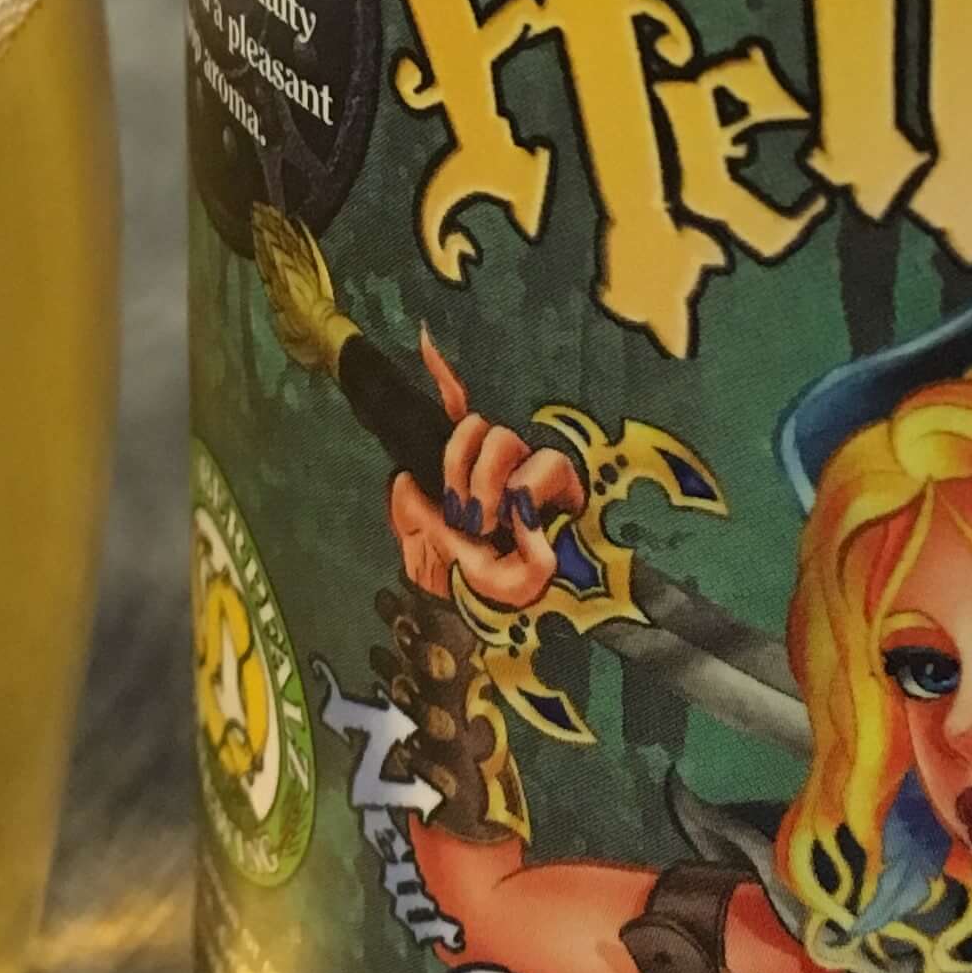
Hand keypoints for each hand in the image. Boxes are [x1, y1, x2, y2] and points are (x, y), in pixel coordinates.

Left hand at [386, 333, 585, 610]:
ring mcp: (535, 478)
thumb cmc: (485, 599)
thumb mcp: (433, 558)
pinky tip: (517, 516)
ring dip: (485, 480)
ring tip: (485, 523)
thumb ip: (413, 517)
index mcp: (470, 478)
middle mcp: (503, 471)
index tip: (428, 343)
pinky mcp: (568, 491)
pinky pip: (547, 463)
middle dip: (458, 461)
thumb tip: (403, 477)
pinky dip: (525, 489)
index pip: (457, 413)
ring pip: (504, 438)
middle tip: (457, 511)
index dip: (444, 375)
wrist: (532, 629)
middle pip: (477, 426)